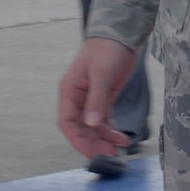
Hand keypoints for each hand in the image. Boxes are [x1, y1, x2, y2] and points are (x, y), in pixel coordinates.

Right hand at [58, 37, 138, 158]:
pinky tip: (122, 138)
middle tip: (110, 154)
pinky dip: (112, 131)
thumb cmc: (107, 49)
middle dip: (94, 142)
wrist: (122, 35)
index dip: (77, 139)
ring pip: (93, 127)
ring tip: (120, 148)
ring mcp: (91, 99)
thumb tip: (91, 124)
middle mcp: (78, 98)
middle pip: (81, 128)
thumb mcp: (101, 74)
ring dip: (104, 139)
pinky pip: (104, 120)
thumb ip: (96, 100)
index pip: (67, 122)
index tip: (89, 153)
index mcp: (70, 91)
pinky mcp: (104, 98)